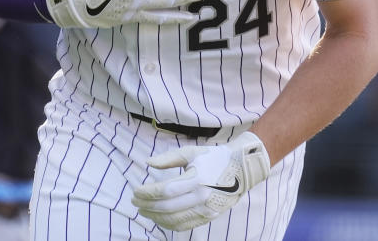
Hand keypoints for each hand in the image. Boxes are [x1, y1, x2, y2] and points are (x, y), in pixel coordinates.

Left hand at [131, 131, 270, 230]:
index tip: (135, 191)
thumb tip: (148, 163)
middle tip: (135, 201)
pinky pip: (184, 225)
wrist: (242, 170)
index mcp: (197, 179)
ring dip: (155, 217)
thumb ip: (169, 159)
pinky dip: (168, 224)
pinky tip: (159, 218)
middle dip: (147, 205)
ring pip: (174, 220)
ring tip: (143, 210)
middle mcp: (202, 197)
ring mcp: (206, 209)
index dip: (147, 193)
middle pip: (167, 207)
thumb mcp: (192, 153)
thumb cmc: (215, 158)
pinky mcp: (209, 217)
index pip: (166, 191)